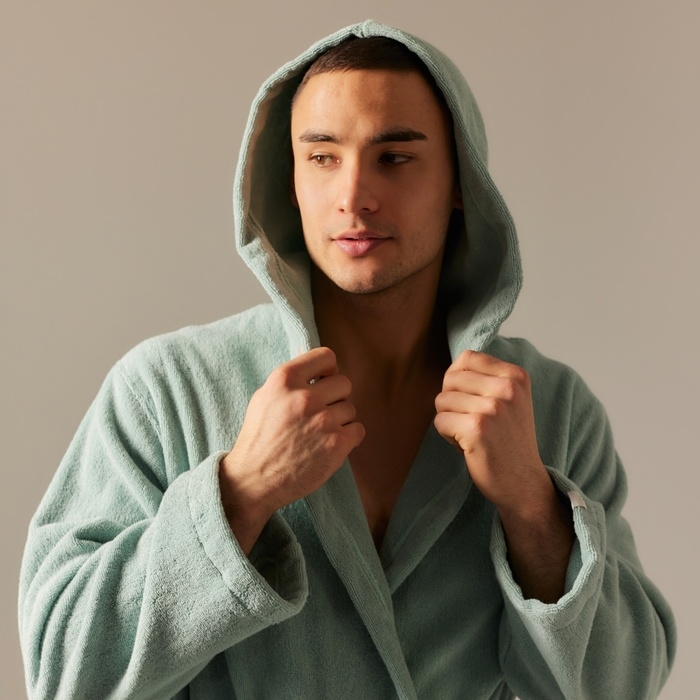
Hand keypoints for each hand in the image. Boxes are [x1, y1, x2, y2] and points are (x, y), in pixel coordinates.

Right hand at [219, 347, 364, 551]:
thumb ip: (291, 380)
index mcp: (284, 380)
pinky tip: (329, 445)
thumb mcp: (265, 398)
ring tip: (319, 434)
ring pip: (350, 409)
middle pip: (344, 383)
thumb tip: (318, 367)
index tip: (324, 382)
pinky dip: (348, 438)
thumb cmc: (259, 439)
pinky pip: (358, 430)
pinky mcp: (336, 444)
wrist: (253, 480)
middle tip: (321, 413)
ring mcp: (322, 420)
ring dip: (340, 420)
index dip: (329, 370)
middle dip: (336, 397)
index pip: (326, 356)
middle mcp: (304, 397)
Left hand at [434, 350, 550, 513]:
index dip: (459, 380)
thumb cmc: (508, 440)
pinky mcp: (477, 428)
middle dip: (452, 401)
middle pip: (451, 378)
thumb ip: (486, 378)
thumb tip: (452, 366)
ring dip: (450, 420)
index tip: (474, 401)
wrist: (523, 482)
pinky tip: (468, 446)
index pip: (467, 357)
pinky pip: (440, 421)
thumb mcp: (509, 399)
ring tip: (472, 435)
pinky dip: (447, 436)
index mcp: (516, 375)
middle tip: (473, 422)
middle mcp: (507, 388)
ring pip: (441, 400)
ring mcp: (493, 408)